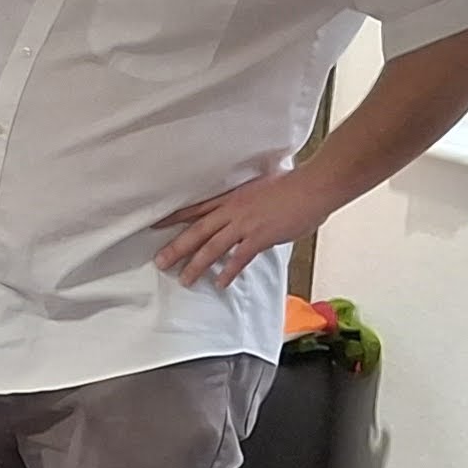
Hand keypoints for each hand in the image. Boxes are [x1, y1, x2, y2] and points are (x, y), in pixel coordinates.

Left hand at [154, 170, 337, 288]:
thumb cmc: (292, 184)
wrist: (312, 186)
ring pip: (212, 247)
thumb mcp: (261, 187)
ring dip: (196, 265)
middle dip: (176, 248)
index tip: (155, 226)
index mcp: (231, 197)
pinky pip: (239, 258)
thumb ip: (248, 201)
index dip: (174, 218)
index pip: (196, 208)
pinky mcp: (260, 237)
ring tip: (184, 279)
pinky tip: (220, 282)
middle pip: (197, 231)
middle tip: (160, 262)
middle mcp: (233, 210)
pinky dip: (228, 271)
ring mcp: (245, 224)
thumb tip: (245, 210)